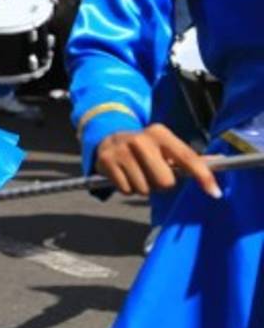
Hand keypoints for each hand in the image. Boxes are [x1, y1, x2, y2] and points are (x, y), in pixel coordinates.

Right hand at [94, 123, 221, 198]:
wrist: (108, 139)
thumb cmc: (146, 149)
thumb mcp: (165, 147)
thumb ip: (190, 158)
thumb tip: (221, 160)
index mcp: (160, 134)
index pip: (187, 158)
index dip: (202, 176)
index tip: (215, 193)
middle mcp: (141, 140)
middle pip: (166, 181)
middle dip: (161, 185)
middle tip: (153, 175)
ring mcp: (122, 150)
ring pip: (145, 189)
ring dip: (143, 187)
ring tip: (137, 174)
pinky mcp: (106, 161)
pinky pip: (126, 190)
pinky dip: (127, 188)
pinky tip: (124, 176)